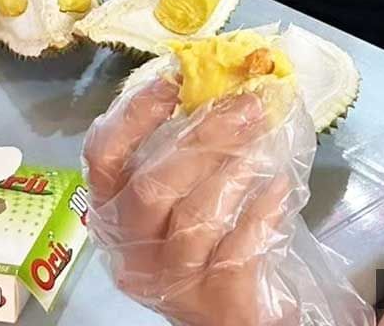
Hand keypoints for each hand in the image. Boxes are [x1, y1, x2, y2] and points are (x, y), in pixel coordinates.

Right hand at [82, 76, 309, 325]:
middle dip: (205, 136)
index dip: (135, 114)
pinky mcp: (212, 301)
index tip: (177, 79)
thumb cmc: (208, 233)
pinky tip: (280, 187)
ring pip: (194, 216)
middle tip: (248, 106)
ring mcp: (169, 279)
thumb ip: (192, 143)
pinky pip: (237, 248)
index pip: (104, 156)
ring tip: (264, 145)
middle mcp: (131, 247)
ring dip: (235, 171)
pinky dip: (262, 211)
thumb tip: (229, 85)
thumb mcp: (187, 188)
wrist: (233, 307)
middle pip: (153, 184)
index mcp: (115, 208)